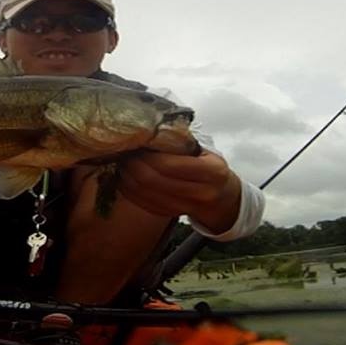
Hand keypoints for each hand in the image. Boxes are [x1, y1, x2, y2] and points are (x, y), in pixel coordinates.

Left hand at [118, 150, 241, 232]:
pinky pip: (146, 205)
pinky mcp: (173, 215)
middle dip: (134, 166)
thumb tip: (149, 130)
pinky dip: (131, 192)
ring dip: (129, 179)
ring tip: (122, 164)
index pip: (170, 165)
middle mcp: (202, 193)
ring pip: (147, 195)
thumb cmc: (210, 166)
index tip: (136, 144)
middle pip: (155, 181)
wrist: (223, 197)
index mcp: (212, 171)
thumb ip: (182, 143)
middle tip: (124, 153)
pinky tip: (125, 179)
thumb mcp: (206, 152)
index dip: (148, 156)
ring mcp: (188, 207)